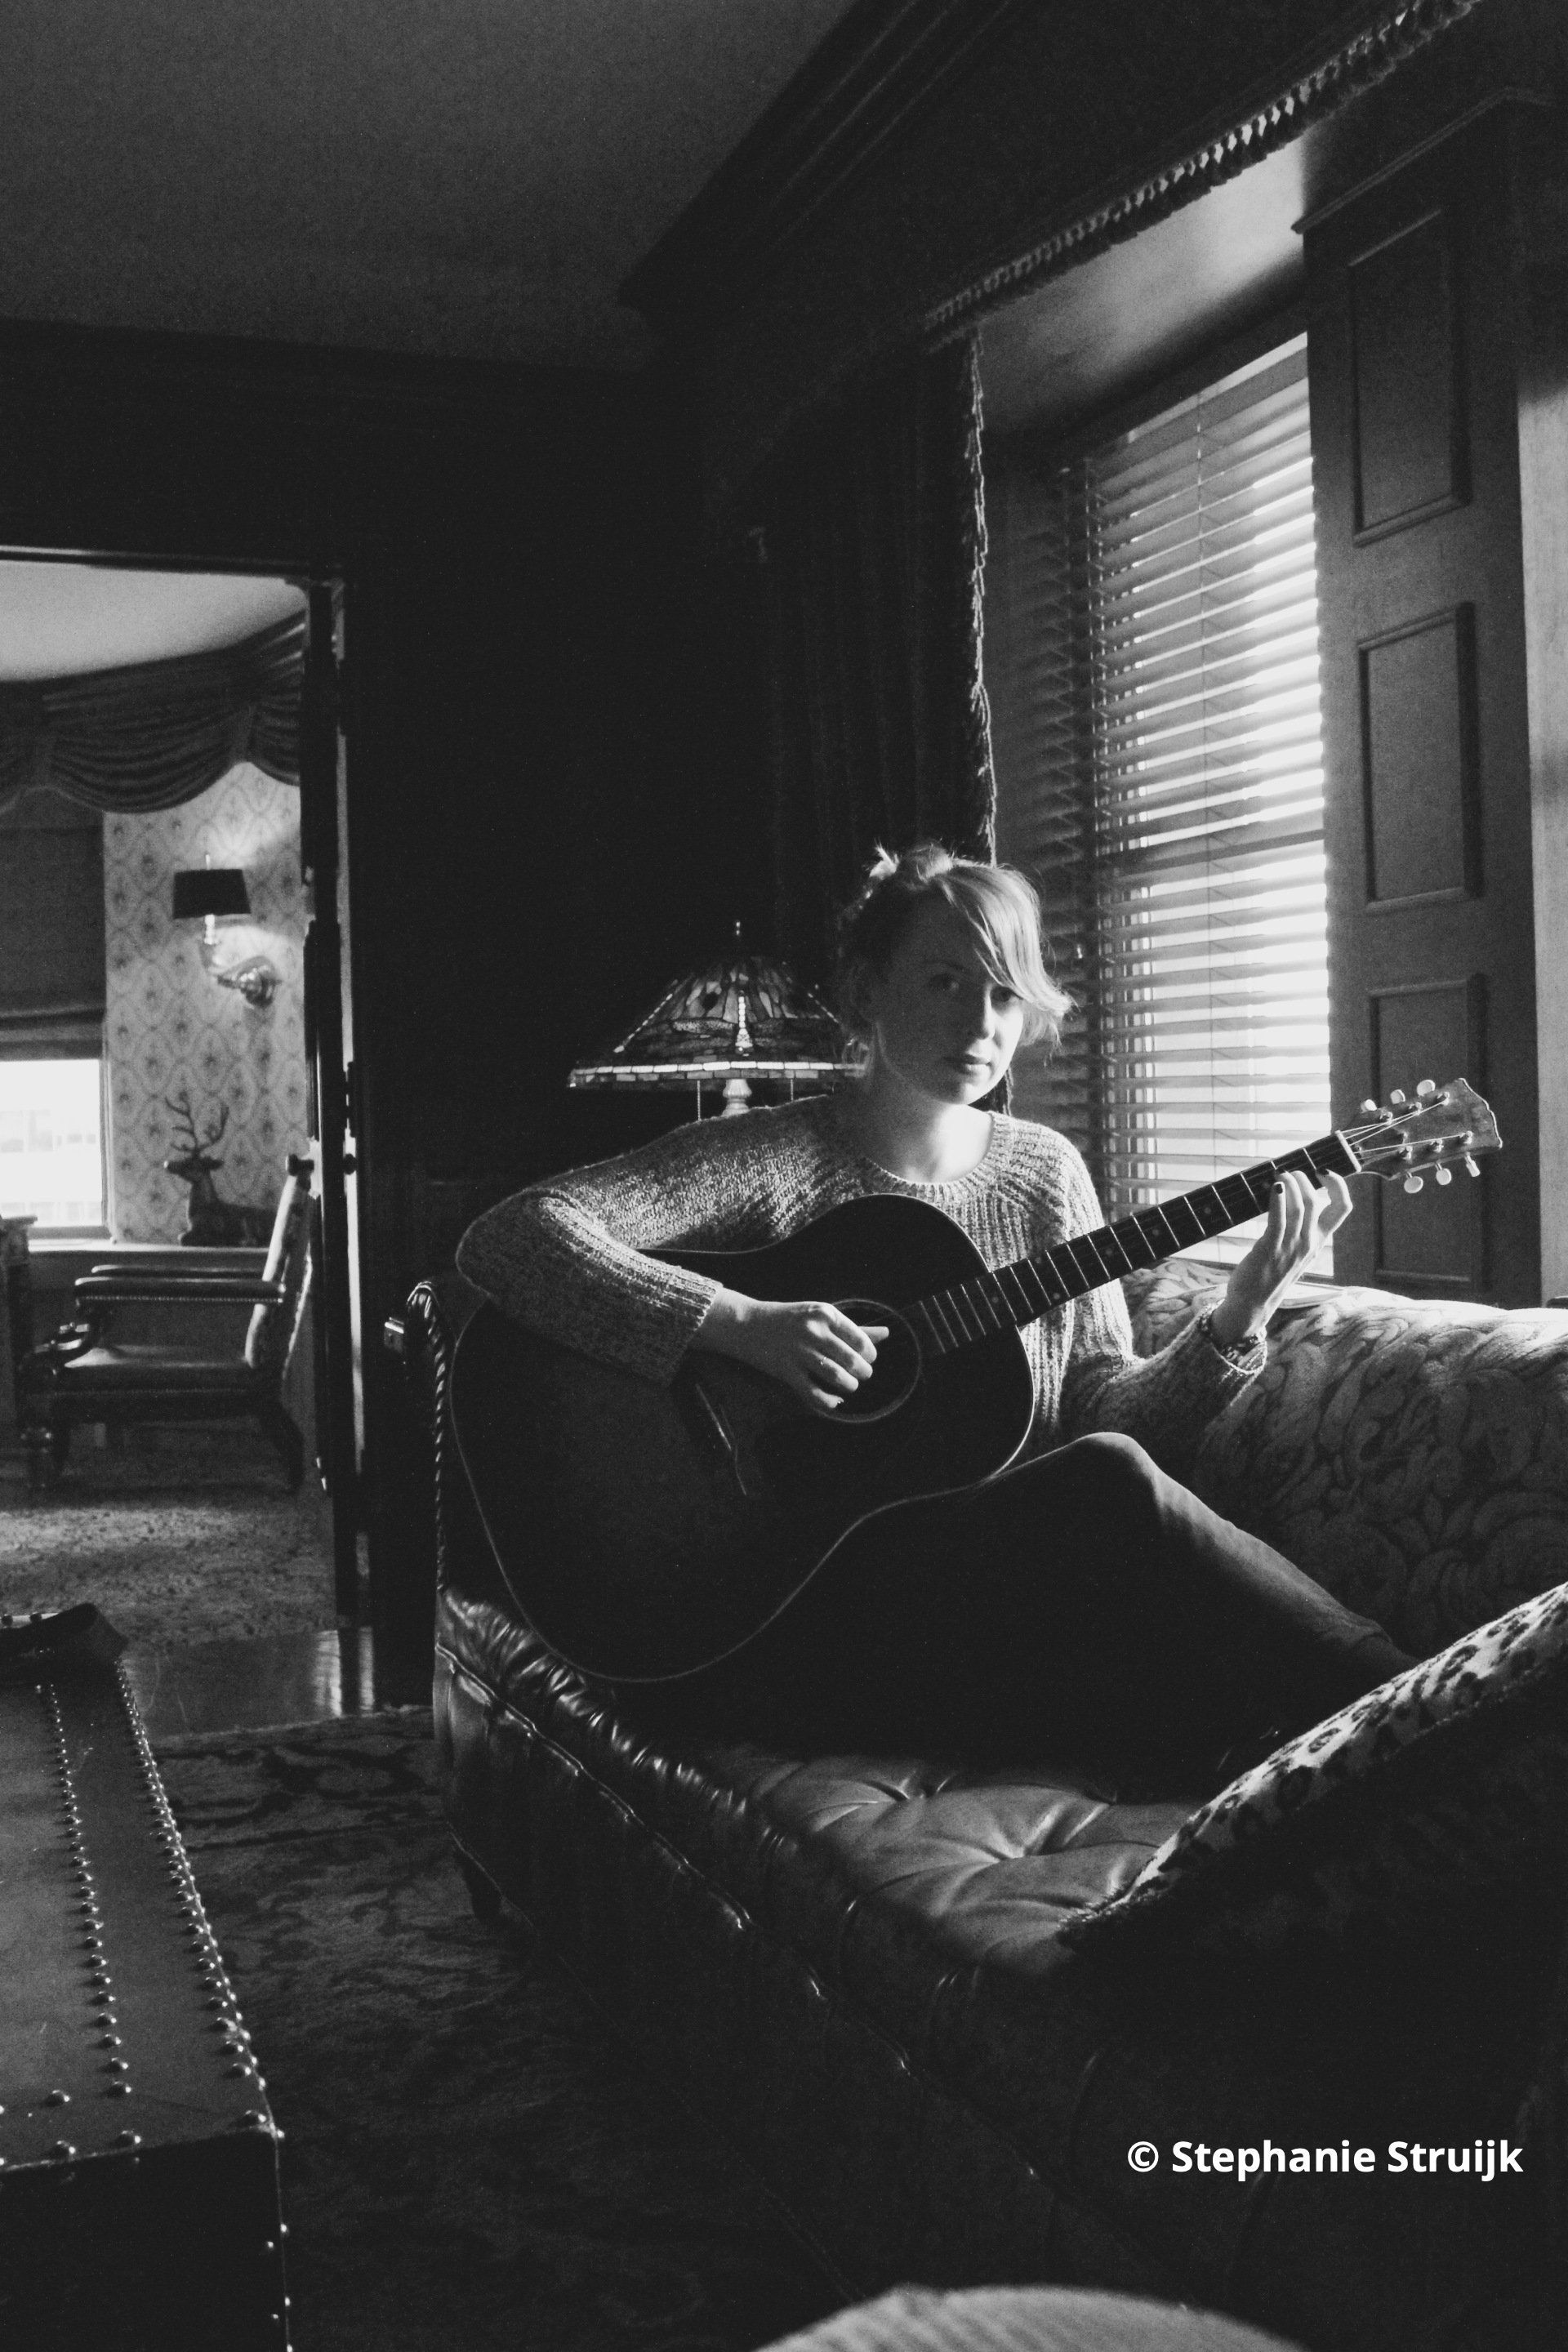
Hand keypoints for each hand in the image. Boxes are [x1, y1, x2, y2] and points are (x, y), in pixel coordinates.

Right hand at [695, 1289, 889, 1411]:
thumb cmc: (792, 1320)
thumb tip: (888, 1333)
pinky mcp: (786, 1371)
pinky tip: (834, 1401)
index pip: (861, 1340)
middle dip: (863, 1373)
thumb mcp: (823, 1317)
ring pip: (838, 1377)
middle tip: (860, 1375)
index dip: (869, 1354)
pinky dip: (829, 1402)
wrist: (747, 1324)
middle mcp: (814, 1331)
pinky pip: (815, 1394)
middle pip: (853, 1360)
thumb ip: (855, 1327)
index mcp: (826, 1314)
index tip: (865, 1358)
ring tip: (849, 1386)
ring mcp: (799, 1352)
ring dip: (850, 1386)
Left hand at [1208, 1169, 1352, 1348]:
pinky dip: (1278, 1199)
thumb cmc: (1271, 1272)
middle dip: (1303, 1179)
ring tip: (1279, 1174)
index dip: (1338, 1185)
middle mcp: (1309, 1243)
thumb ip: (1300, 1227)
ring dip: (1289, 1184)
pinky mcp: (1271, 1249)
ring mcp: (1291, 1247)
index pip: (1343, 1208)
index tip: (1323, 1171)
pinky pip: (1279, 1219)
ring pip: (1299, 1206)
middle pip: (1316, 1201)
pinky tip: (1274, 1188)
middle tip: (1288, 1173)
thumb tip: (1295, 1196)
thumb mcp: (1295, 1249)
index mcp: (1318, 1241)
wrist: (1253, 1302)